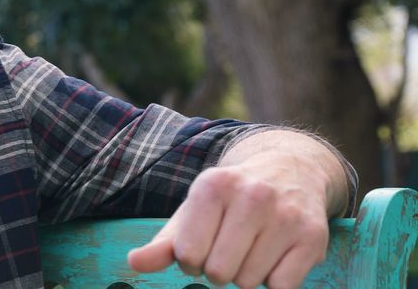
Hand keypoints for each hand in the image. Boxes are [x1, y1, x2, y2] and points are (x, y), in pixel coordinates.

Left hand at [128, 144, 336, 287]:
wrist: (289, 170)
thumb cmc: (230, 200)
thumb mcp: (193, 212)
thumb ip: (163, 243)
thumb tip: (134, 263)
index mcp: (213, 186)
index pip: (188, 255)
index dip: (191, 260)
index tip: (201, 245)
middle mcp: (251, 195)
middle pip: (219, 272)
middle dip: (218, 271)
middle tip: (228, 249)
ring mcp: (285, 215)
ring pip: (249, 282)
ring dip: (246, 274)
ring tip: (253, 247)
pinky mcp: (313, 236)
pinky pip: (281, 287)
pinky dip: (274, 281)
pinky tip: (275, 254)